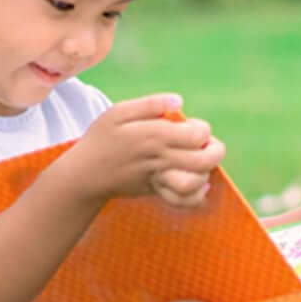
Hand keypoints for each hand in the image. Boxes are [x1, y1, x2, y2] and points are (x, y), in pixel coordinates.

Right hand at [49, 93, 226, 209]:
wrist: (85, 174)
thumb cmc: (102, 138)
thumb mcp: (118, 112)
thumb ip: (150, 104)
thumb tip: (179, 100)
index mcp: (154, 136)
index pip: (197, 134)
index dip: (202, 129)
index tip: (191, 127)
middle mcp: (160, 159)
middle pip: (204, 160)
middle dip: (215, 150)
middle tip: (207, 144)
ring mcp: (159, 178)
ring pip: (196, 182)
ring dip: (206, 172)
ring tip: (199, 162)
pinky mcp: (157, 192)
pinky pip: (184, 201)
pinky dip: (197, 195)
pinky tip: (198, 183)